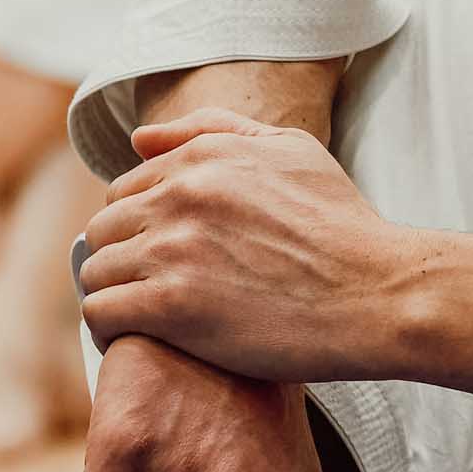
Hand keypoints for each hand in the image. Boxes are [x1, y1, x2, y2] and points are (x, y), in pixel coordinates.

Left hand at [76, 111, 425, 388]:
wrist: (377, 293)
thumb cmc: (343, 226)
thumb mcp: (292, 151)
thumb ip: (214, 131)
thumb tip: (139, 139)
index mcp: (204, 158)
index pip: (125, 188)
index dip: (139, 225)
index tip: (161, 256)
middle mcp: (181, 195)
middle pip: (103, 228)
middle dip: (121, 258)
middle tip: (152, 291)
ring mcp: (173, 250)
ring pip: (95, 271)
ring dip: (113, 294)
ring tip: (144, 318)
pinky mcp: (171, 306)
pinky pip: (100, 312)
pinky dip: (107, 329)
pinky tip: (133, 340)